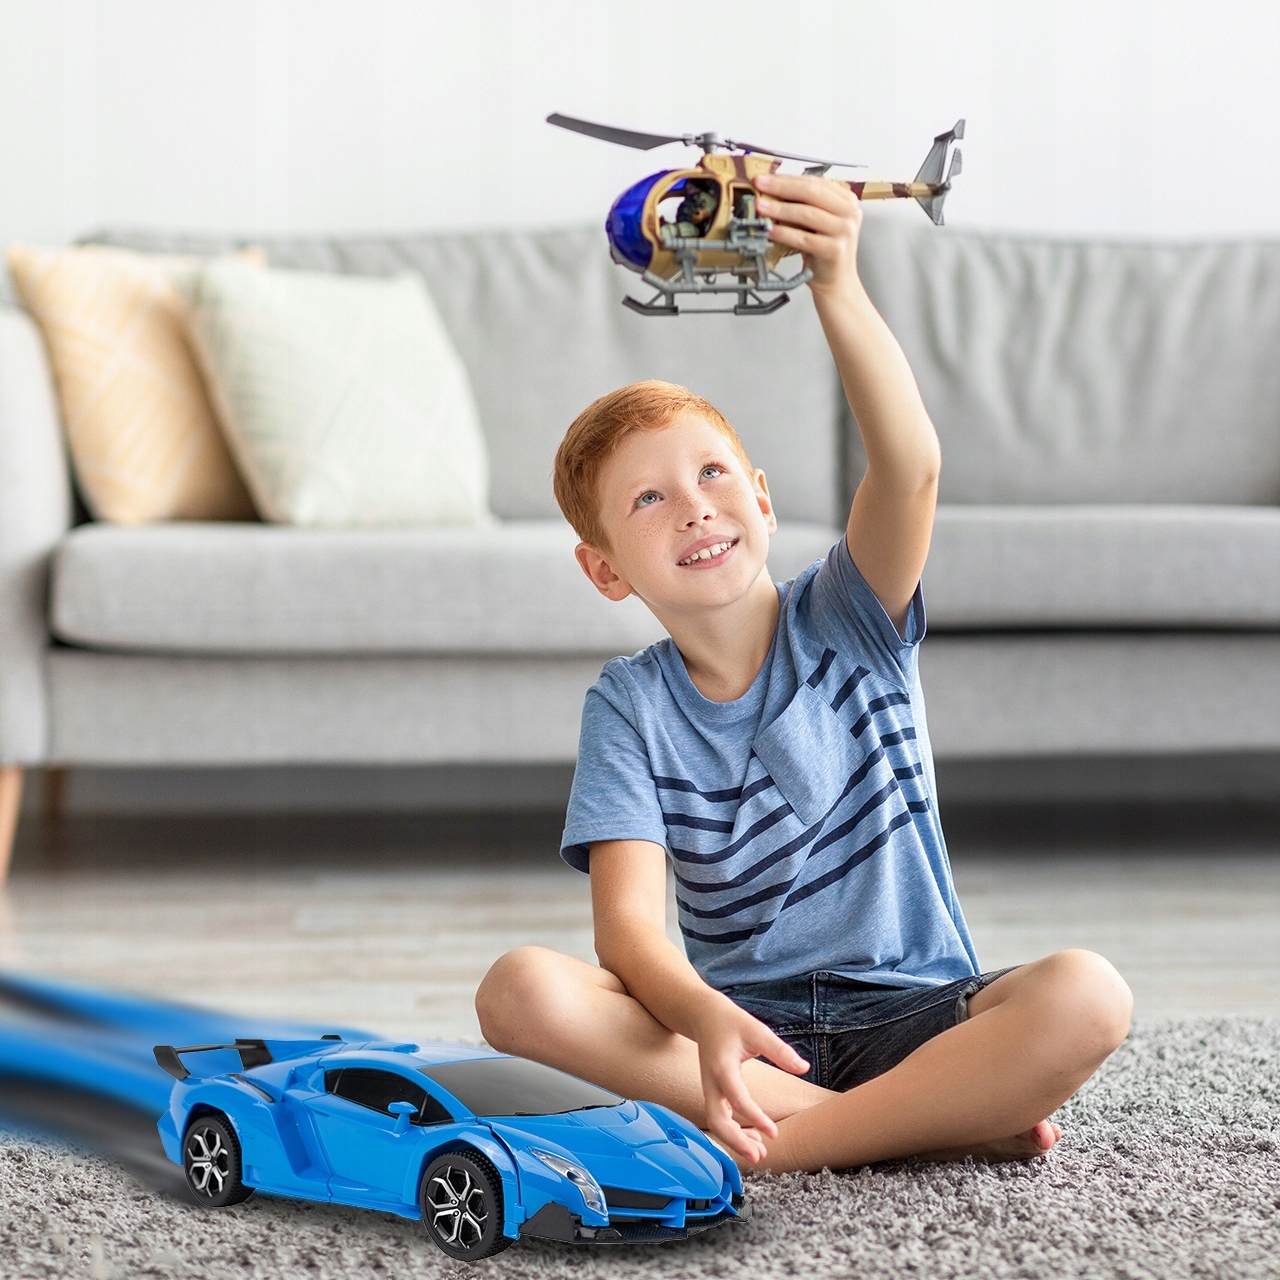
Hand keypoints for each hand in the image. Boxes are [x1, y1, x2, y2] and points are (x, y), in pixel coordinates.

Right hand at [696, 999, 809, 1164]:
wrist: (705, 1016)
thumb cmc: (733, 1023)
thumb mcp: (757, 1030)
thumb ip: (779, 1050)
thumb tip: (804, 1067)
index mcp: (722, 1067)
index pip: (737, 1099)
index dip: (755, 1118)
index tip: (773, 1133)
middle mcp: (711, 1083)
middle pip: (716, 1121)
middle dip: (735, 1142)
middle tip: (760, 1156)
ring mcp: (709, 1089)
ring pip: (715, 1123)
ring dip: (735, 1141)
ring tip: (760, 1154)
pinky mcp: (712, 1092)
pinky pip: (718, 1117)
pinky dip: (732, 1131)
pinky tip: (752, 1136)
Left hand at [754, 171, 862, 297]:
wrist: (836, 282)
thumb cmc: (823, 251)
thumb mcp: (817, 223)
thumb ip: (803, 205)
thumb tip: (771, 190)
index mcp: (846, 201)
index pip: (815, 182)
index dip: (787, 178)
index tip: (766, 178)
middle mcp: (849, 213)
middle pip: (811, 193)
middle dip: (782, 187)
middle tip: (760, 185)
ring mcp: (844, 231)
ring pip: (806, 213)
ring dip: (779, 209)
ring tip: (761, 207)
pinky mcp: (835, 250)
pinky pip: (803, 238)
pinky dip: (783, 233)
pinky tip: (770, 231)